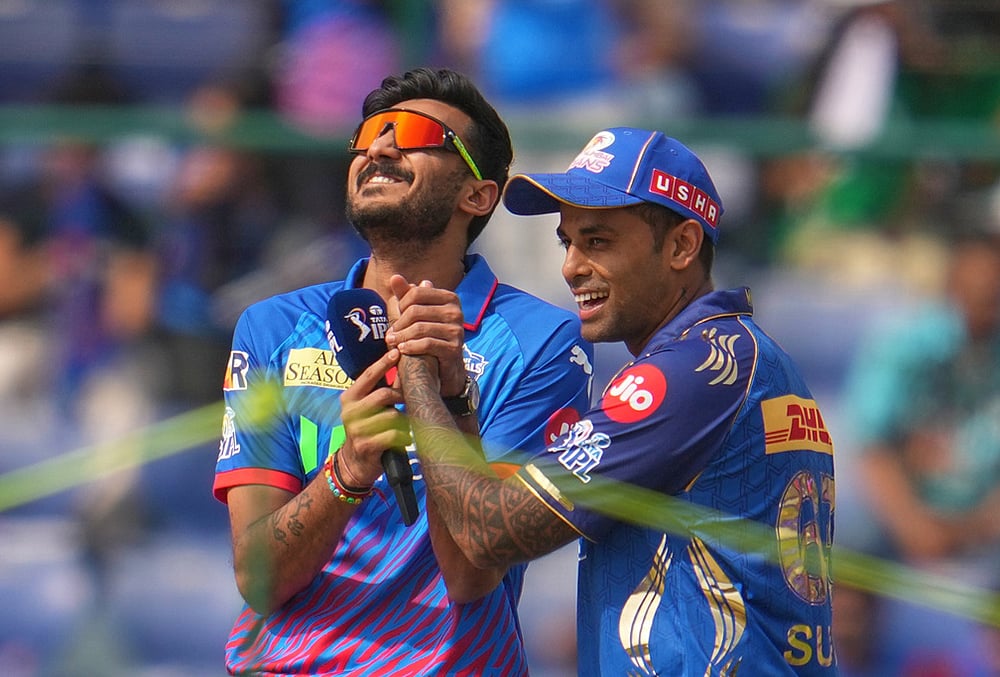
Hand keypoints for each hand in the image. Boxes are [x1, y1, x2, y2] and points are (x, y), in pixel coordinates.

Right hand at [337, 347, 409, 486]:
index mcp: (349, 398)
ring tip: (400, 427)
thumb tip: (400, 368)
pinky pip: (394, 434)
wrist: (354, 463)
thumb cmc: (366, 430)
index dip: (383, 363)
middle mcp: (350, 411)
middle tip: (407, 401)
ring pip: (392, 415)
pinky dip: (403, 437)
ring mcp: (357, 429)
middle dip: (401, 397)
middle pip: (384, 394)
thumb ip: (378, 390)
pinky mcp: (366, 445)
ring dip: (402, 421)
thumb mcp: (366, 408)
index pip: (367, 375)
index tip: (397, 352)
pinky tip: (401, 440)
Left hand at [387, 274, 466, 396]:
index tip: (395, 317)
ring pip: (419, 328)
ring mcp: (457, 330)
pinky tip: (403, 350)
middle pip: (416, 311)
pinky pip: (427, 344)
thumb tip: (395, 276)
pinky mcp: (455, 348)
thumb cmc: (429, 337)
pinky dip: (411, 347)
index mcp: (449, 298)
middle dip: (399, 324)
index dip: (401, 304)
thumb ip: (406, 296)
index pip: (417, 292)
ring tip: (392, 343)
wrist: (446, 368)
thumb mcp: (417, 315)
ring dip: (401, 337)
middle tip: (389, 335)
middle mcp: (456, 311)